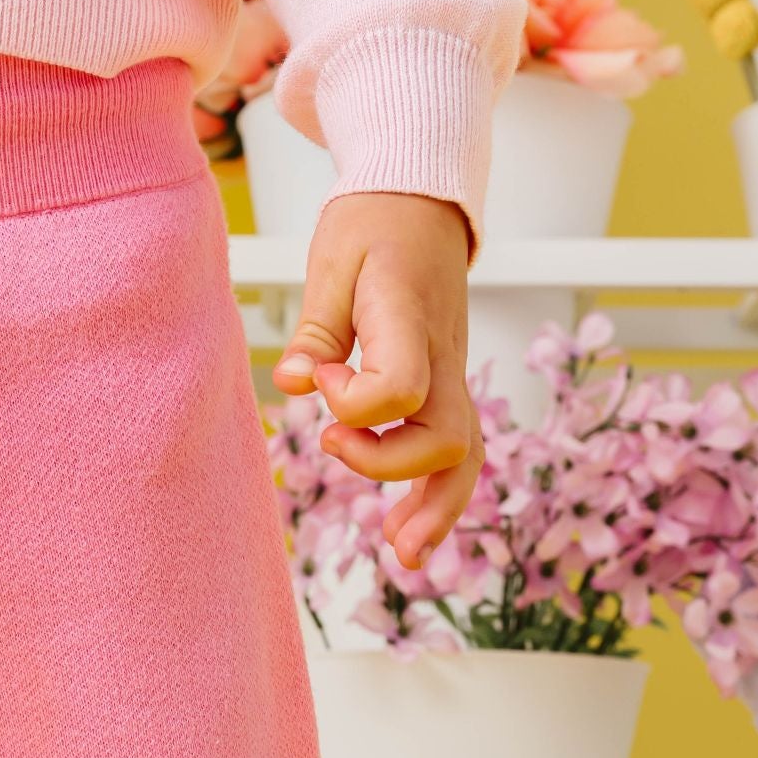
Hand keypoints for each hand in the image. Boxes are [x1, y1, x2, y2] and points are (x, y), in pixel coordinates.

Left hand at [273, 191, 479, 567]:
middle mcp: (443, 355)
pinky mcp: (447, 386)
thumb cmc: (374, 226)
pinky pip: (459, 449)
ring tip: (403, 553)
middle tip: (331, 450)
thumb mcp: (330, 263)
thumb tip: (291, 384)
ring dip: (438, 508)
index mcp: (410, 320)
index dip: (354, 401)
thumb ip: (314, 330)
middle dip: (391, 469)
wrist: (422, 204)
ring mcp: (452, 375)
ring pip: (466, 455)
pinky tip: (411, 529)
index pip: (400, 387)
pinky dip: (440, 494)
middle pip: (446, 438)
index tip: (319, 374)